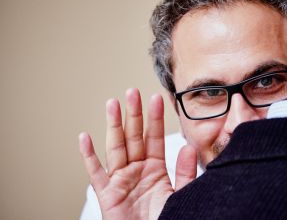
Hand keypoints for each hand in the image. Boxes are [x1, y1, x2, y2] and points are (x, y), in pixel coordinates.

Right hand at [78, 89, 196, 219]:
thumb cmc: (165, 219)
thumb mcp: (180, 195)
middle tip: (133, 92)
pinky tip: (85, 137)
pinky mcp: (107, 194)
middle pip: (134, 137)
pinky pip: (96, 173)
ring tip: (113, 104)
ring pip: (115, 147)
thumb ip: (185, 172)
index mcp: (155, 169)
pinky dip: (89, 155)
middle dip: (133, 114)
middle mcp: (136, 170)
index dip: (155, 118)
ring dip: (113, 125)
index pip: (155, 138)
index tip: (156, 98)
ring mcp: (120, 181)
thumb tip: (189, 147)